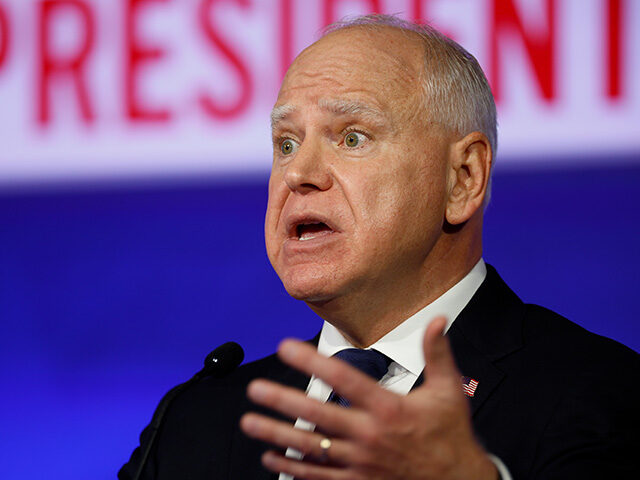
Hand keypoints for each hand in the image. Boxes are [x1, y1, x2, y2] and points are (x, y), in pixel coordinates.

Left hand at [240, 317, 497, 479]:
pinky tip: (271, 458)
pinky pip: (318, 477)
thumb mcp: (448, 392)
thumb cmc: (450, 437)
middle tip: (256, 389)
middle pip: (316, 414)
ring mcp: (360, 462)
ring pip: (310, 446)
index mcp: (387, 408)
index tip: (287, 347)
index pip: (342, 378)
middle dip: (282, 401)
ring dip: (276, 434)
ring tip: (249, 422)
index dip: (312, 360)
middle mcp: (368, 435)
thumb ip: (438, 353)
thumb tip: (437, 320)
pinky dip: (291, 468)